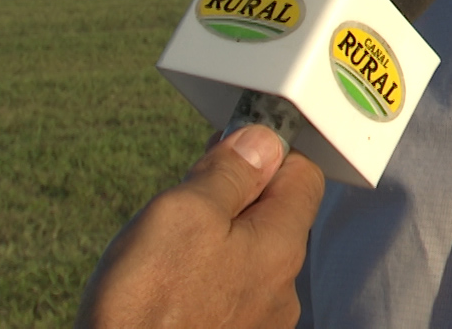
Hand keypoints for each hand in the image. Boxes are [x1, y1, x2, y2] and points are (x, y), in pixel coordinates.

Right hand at [76, 124, 325, 328]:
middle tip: (187, 191)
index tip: (228, 145)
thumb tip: (262, 141)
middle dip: (235, 195)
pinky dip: (205, 276)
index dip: (267, 149)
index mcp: (280, 245)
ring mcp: (259, 321)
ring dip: (217, 238)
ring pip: (249, 255)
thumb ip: (229, 172)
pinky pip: (228, 292)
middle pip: (275, 215)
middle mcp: (282, 288)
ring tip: (169, 244)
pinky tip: (169, 282)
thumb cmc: (148, 303)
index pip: (303, 173)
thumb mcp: (183, 212)